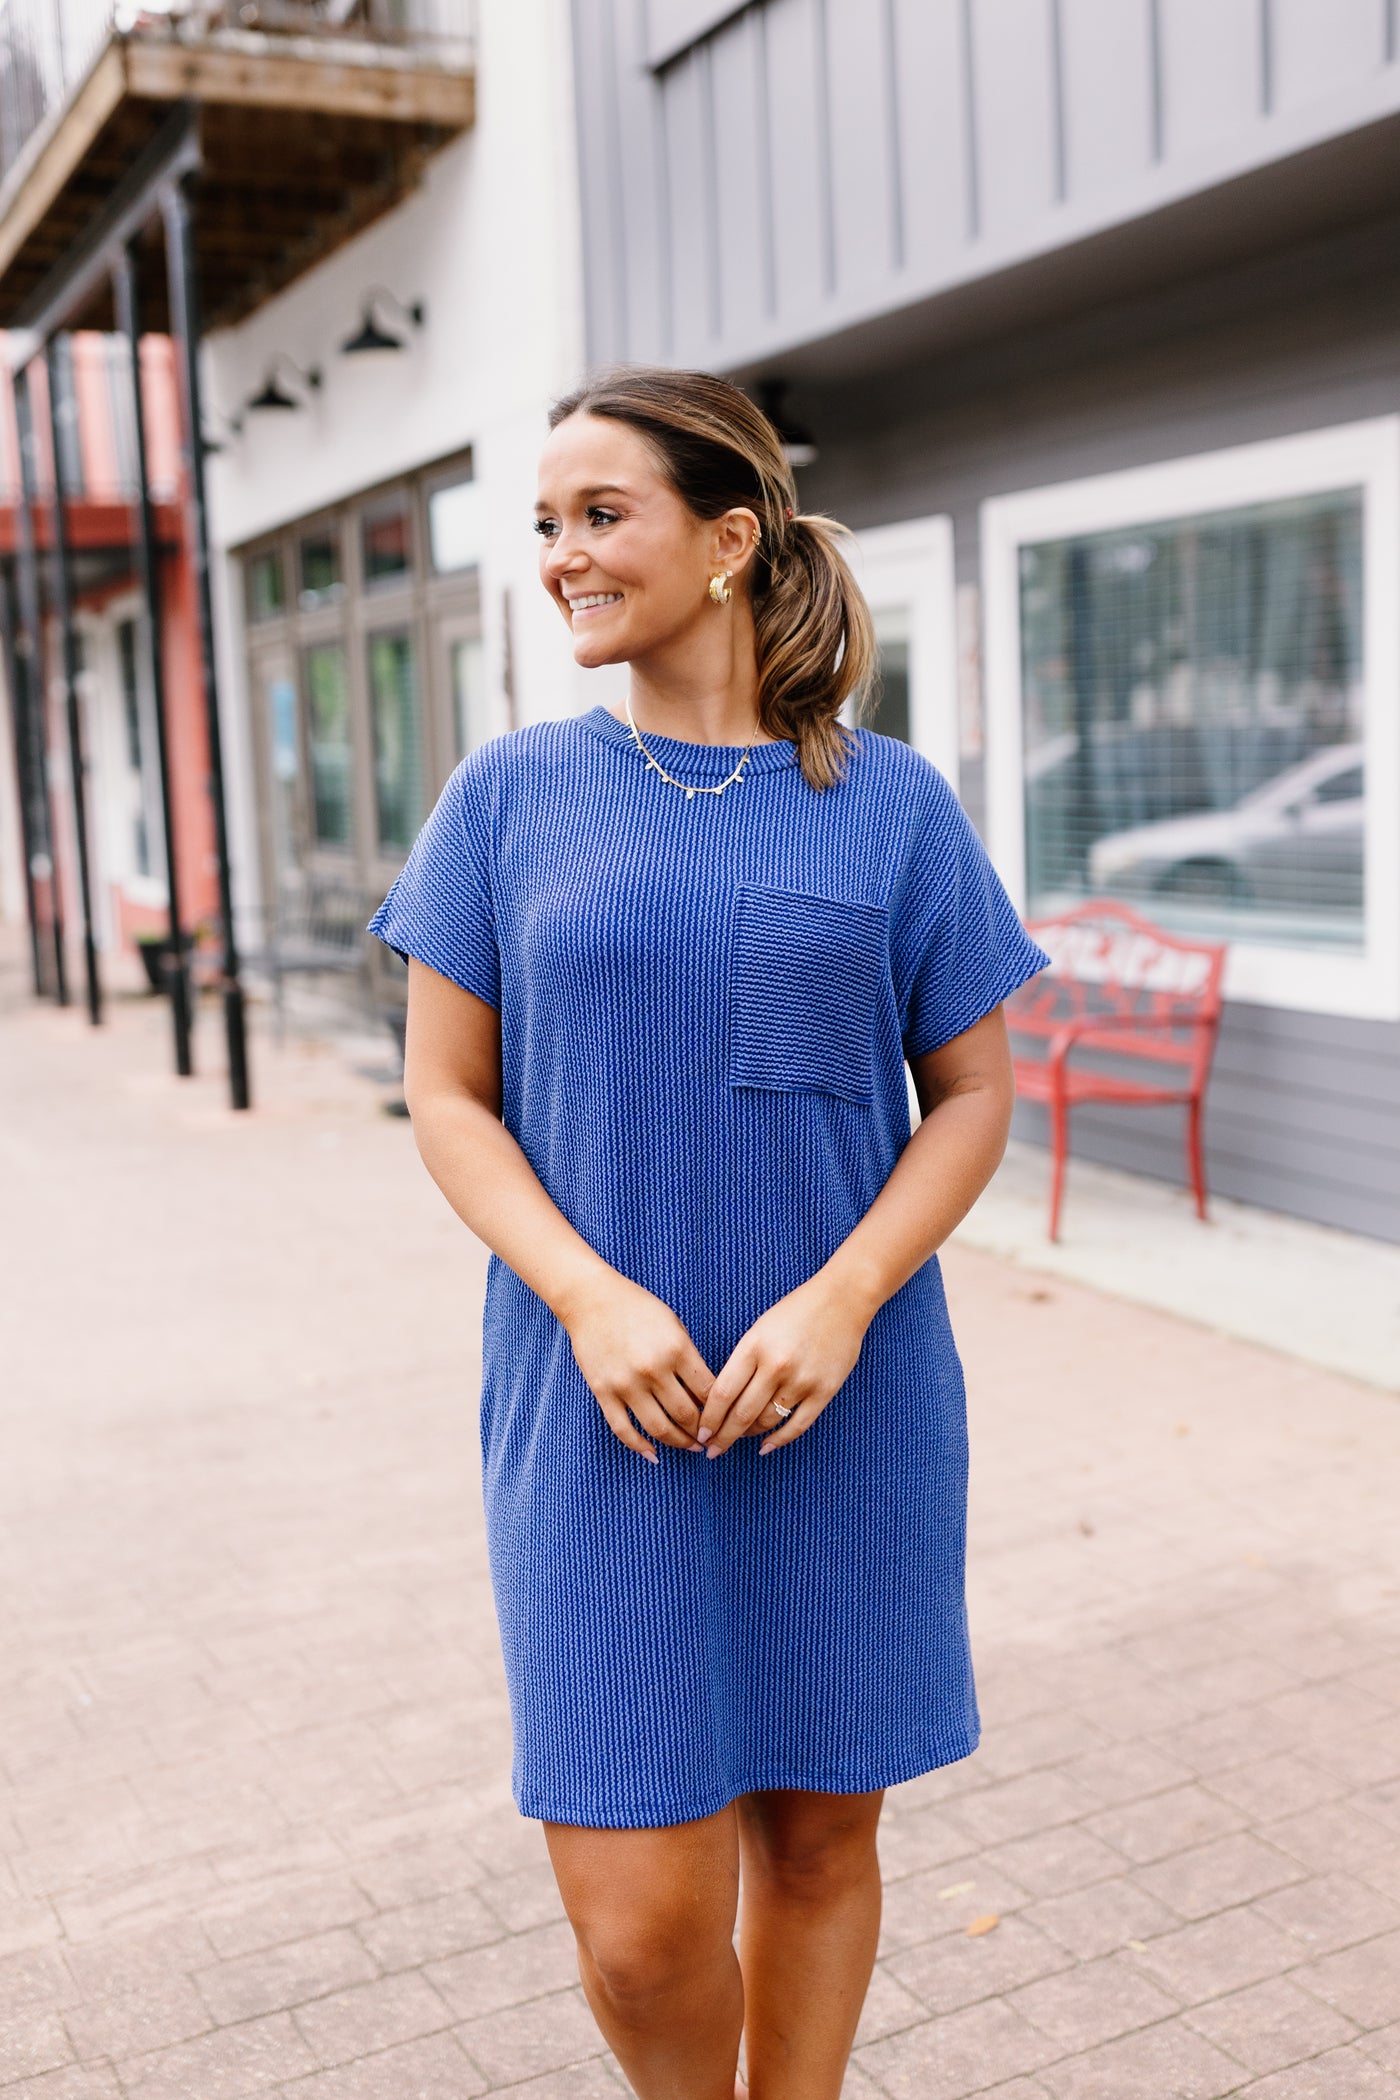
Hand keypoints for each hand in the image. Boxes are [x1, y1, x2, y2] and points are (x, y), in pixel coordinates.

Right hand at [563, 1270, 713, 1462]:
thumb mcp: (674, 1325)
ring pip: (659, 1428)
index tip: (725, 1418)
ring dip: (679, 1443)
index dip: (721, 1410)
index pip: (708, 1392)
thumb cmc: (638, 1308)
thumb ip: (689, 1358)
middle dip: (703, 1432)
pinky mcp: (604, 1392)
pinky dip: (640, 1447)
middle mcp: (653, 1369)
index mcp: (676, 1349)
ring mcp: (626, 1383)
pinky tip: (653, 1454)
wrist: (591, 1299)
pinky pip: (623, 1429)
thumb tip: (706, 1395)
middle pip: (687, 1415)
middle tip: (711, 1439)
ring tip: (690, 1447)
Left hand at [697, 1273, 872, 1456]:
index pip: (722, 1393)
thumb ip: (742, 1364)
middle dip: (723, 1437)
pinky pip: (797, 1425)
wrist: (842, 1300)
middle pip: (741, 1414)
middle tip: (712, 1450)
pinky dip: (779, 1440)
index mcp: (754, 1347)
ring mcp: (802, 1380)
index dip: (709, 1419)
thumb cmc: (795, 1312)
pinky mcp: (824, 1391)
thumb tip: (722, 1402)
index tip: (701, 1432)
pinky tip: (765, 1446)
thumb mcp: (759, 1331)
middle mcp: (776, 1366)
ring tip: (738, 1438)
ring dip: (749, 1435)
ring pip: (766, 1422)